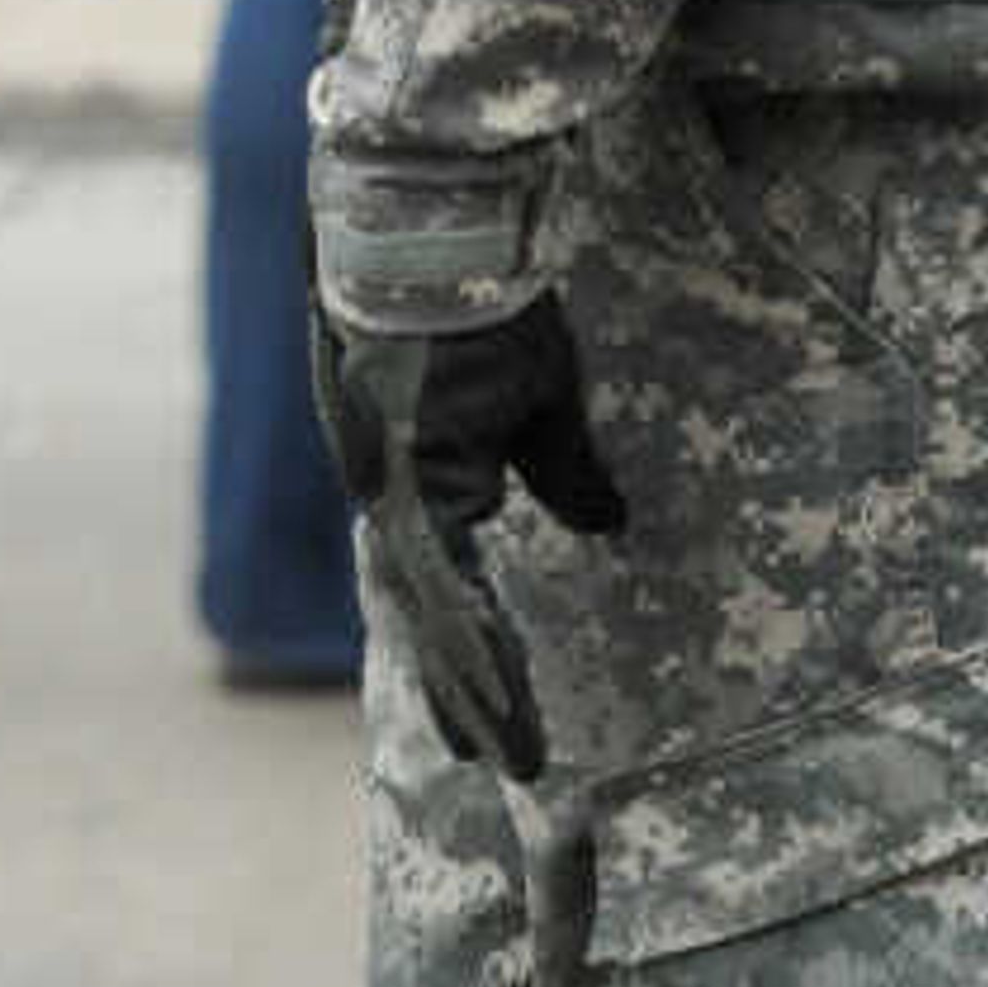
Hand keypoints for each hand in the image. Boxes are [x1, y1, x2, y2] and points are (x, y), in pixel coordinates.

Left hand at [312, 290, 623, 782]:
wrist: (436, 223)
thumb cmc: (485, 298)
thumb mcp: (537, 397)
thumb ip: (559, 471)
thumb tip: (601, 526)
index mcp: (418, 476)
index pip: (443, 583)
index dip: (468, 647)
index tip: (488, 711)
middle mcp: (389, 491)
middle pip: (424, 615)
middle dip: (460, 692)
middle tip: (490, 763)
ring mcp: (386, 486)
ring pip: (428, 611)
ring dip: (469, 683)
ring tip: (501, 750)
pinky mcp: (399, 474)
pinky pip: (436, 575)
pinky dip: (465, 630)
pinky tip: (489, 681)